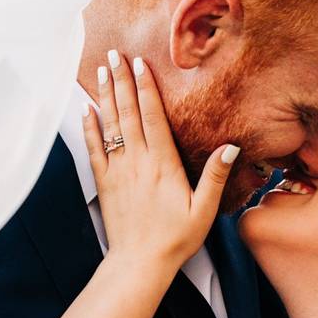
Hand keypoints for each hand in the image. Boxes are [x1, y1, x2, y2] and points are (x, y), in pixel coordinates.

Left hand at [82, 51, 239, 272]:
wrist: (139, 264)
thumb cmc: (176, 239)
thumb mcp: (204, 210)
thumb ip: (216, 175)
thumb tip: (231, 146)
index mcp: (163, 164)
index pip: (152, 116)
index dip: (146, 87)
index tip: (140, 63)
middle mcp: (137, 162)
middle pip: (128, 112)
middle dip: (122, 80)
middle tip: (115, 53)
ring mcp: (118, 171)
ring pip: (109, 125)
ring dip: (105, 95)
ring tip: (102, 70)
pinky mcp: (104, 183)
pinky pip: (94, 148)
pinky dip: (89, 126)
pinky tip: (86, 108)